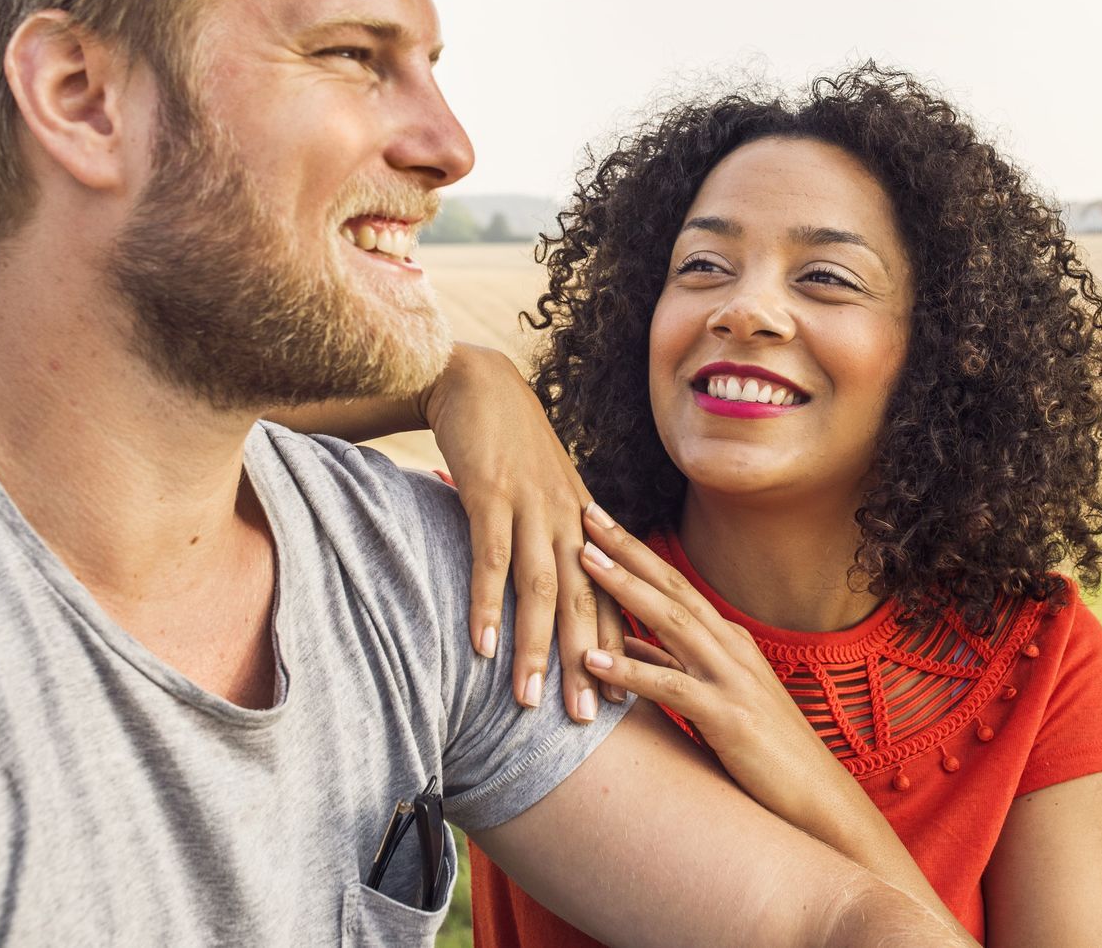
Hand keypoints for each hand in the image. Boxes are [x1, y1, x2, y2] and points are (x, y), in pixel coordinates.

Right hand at [423, 344, 626, 721]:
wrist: (478, 381)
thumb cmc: (509, 442)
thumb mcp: (543, 490)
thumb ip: (553, 535)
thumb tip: (558, 587)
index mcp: (583, 522)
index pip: (608, 594)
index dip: (616, 647)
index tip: (623, 700)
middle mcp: (567, 518)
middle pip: (583, 601)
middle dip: (584, 664)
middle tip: (587, 720)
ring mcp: (531, 506)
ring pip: (540, 589)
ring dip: (536, 648)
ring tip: (528, 700)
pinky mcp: (491, 493)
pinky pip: (490, 558)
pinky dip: (487, 604)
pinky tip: (484, 645)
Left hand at [573, 504, 858, 830]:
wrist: (816, 797)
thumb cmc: (762, 751)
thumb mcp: (713, 697)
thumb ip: (669, 665)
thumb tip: (622, 638)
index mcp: (726, 640)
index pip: (674, 583)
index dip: (636, 551)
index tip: (597, 520)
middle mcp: (730, 648)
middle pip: (671, 587)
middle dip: (627, 549)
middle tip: (586, 513)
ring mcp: (732, 679)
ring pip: (671, 622)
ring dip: (624, 589)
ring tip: (584, 561)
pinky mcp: (729, 718)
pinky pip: (672, 687)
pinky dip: (632, 669)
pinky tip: (594, 659)